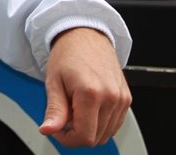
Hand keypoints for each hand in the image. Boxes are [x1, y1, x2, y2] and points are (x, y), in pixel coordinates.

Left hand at [38, 27, 131, 147]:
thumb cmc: (68, 54)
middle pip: (96, 138)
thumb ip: (54, 110)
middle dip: (76, 135)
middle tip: (64, 118)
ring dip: (89, 129)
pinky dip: (100, 123)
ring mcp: (121, 98)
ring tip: (75, 110)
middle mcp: (111, 97)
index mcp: (91, 93)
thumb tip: (48, 130)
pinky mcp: (126, 98)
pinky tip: (88, 109)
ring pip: (106, 134)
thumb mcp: (54, 82)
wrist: (85, 35)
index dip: (67, 139)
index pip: (84, 137)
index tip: (57, 130)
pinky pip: (114, 124)